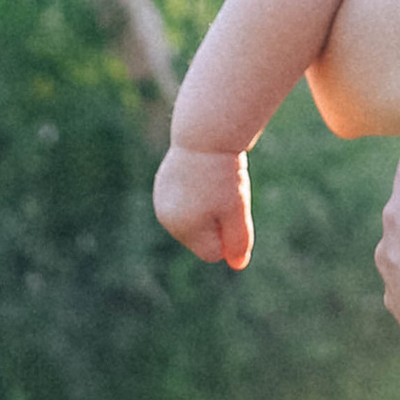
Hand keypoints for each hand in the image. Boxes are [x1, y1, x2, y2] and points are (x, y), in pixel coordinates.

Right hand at [155, 138, 252, 267]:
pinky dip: (198, 192)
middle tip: (224, 192)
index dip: (229, 234)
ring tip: (212, 181)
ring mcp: (161, 201)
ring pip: (194, 218)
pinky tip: (202, 173)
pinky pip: (188, 201)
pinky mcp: (163, 185)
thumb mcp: (237, 210)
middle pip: (202, 236)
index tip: (232, 208)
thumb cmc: (224, 174)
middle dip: (217, 221)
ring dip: (207, 207)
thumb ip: (237, 241)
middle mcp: (166, 219)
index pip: (212, 253)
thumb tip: (238, 265)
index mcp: (183, 229)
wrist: (205, 134)